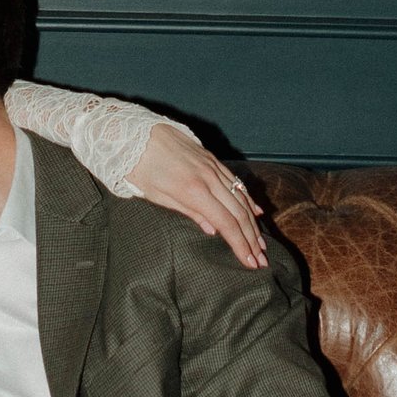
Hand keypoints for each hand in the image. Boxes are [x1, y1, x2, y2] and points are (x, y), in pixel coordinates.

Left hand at [129, 121, 266, 270]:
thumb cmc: (141, 168)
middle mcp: (209, 178)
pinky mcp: (211, 158)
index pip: (226, 223)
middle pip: (238, 213)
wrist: (135, 133)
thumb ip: (188, 212)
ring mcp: (212, 166)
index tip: (250, 262)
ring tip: (260, 242)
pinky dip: (247, 199)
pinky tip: (255, 212)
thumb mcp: (157, 196)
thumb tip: (213, 230)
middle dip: (252, 238)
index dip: (240, 245)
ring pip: (240, 197)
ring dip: (253, 222)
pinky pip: (235, 182)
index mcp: (193, 191)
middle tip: (261, 259)